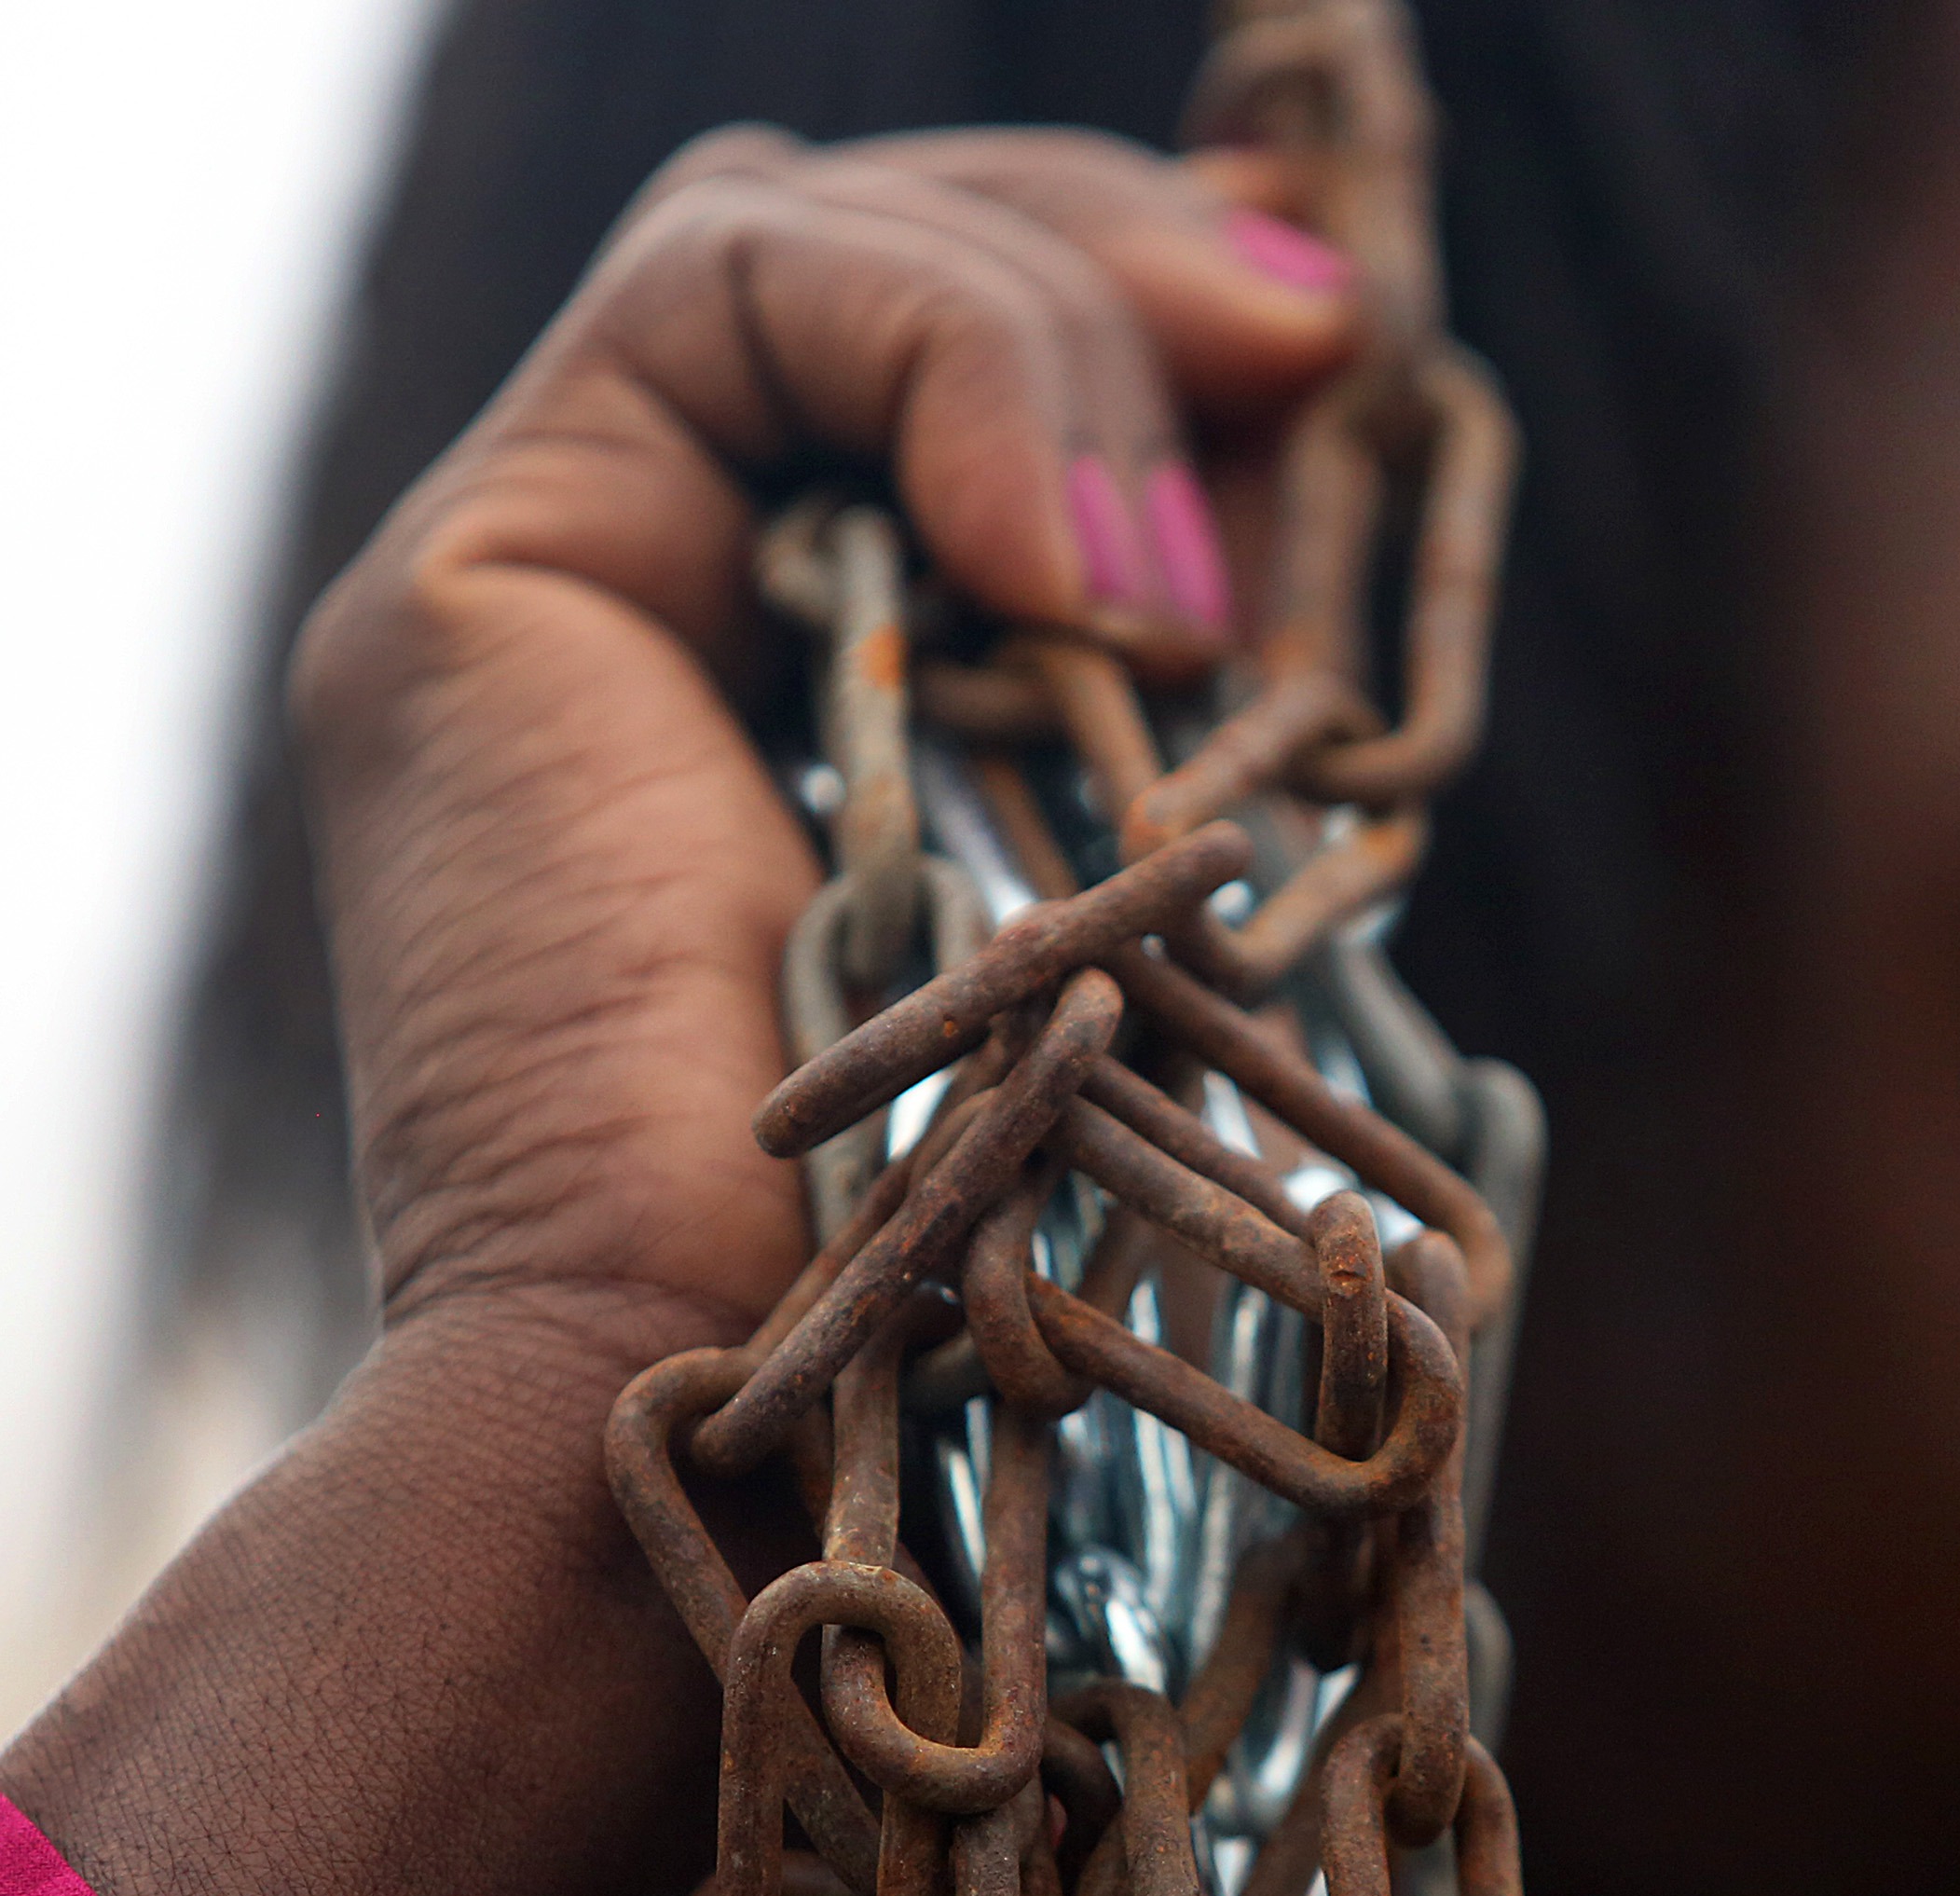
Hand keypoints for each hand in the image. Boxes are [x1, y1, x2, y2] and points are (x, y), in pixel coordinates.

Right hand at [0, 128, 1356, 1895]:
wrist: (791, 1462)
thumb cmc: (1015, 1257)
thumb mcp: (1170, 892)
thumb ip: (1188, 676)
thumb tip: (1323, 423)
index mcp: (825, 682)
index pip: (954, 362)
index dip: (1146, 304)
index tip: (1342, 344)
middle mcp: (671, 606)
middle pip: (879, 258)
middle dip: (1123, 263)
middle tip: (1319, 348)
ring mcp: (553, 583)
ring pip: (806, 236)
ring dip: (1062, 323)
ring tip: (1189, 574)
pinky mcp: (483, 587)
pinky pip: (722, 292)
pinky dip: (950, 360)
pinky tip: (1084, 574)